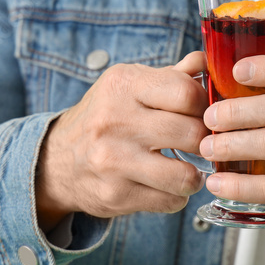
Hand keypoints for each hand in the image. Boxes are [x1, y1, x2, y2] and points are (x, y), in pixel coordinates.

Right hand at [34, 52, 210, 230]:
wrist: (56, 161)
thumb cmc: (106, 117)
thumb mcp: (131, 86)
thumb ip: (172, 75)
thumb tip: (207, 62)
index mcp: (124, 85)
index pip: (186, 92)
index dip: (205, 105)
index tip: (203, 114)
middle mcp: (115, 120)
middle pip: (191, 133)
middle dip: (204, 142)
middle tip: (200, 144)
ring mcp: (113, 160)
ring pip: (185, 175)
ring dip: (194, 176)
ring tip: (187, 169)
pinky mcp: (115, 194)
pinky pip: (170, 201)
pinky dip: (176, 196)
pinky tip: (166, 185)